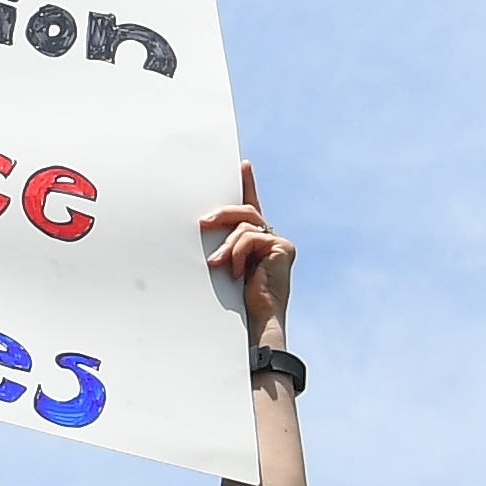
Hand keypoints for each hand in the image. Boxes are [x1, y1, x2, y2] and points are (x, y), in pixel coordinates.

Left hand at [204, 167, 295, 341]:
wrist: (258, 320)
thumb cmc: (239, 299)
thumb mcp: (227, 264)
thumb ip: (225, 244)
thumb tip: (204, 225)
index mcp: (259, 241)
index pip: (251, 207)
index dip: (248, 184)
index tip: (243, 164)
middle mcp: (272, 238)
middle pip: (247, 212)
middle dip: (223, 213)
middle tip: (203, 222)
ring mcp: (279, 242)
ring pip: (246, 225)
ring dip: (227, 245)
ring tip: (216, 264)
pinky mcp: (282, 247)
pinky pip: (250, 238)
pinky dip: (237, 253)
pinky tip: (235, 272)